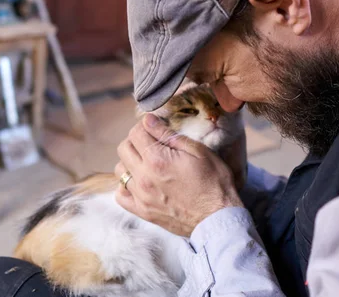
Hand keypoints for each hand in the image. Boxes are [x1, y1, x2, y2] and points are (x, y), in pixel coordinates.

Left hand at [115, 114, 242, 236]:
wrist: (217, 217)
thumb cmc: (213, 182)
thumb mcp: (198, 151)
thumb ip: (170, 135)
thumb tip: (149, 121)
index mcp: (157, 159)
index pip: (135, 133)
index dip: (145, 125)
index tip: (155, 126)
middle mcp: (143, 177)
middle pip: (124, 148)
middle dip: (136, 140)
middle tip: (153, 142)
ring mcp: (140, 196)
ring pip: (120, 170)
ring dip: (131, 161)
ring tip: (148, 162)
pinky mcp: (142, 211)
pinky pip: (121, 194)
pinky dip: (126, 185)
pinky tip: (141, 181)